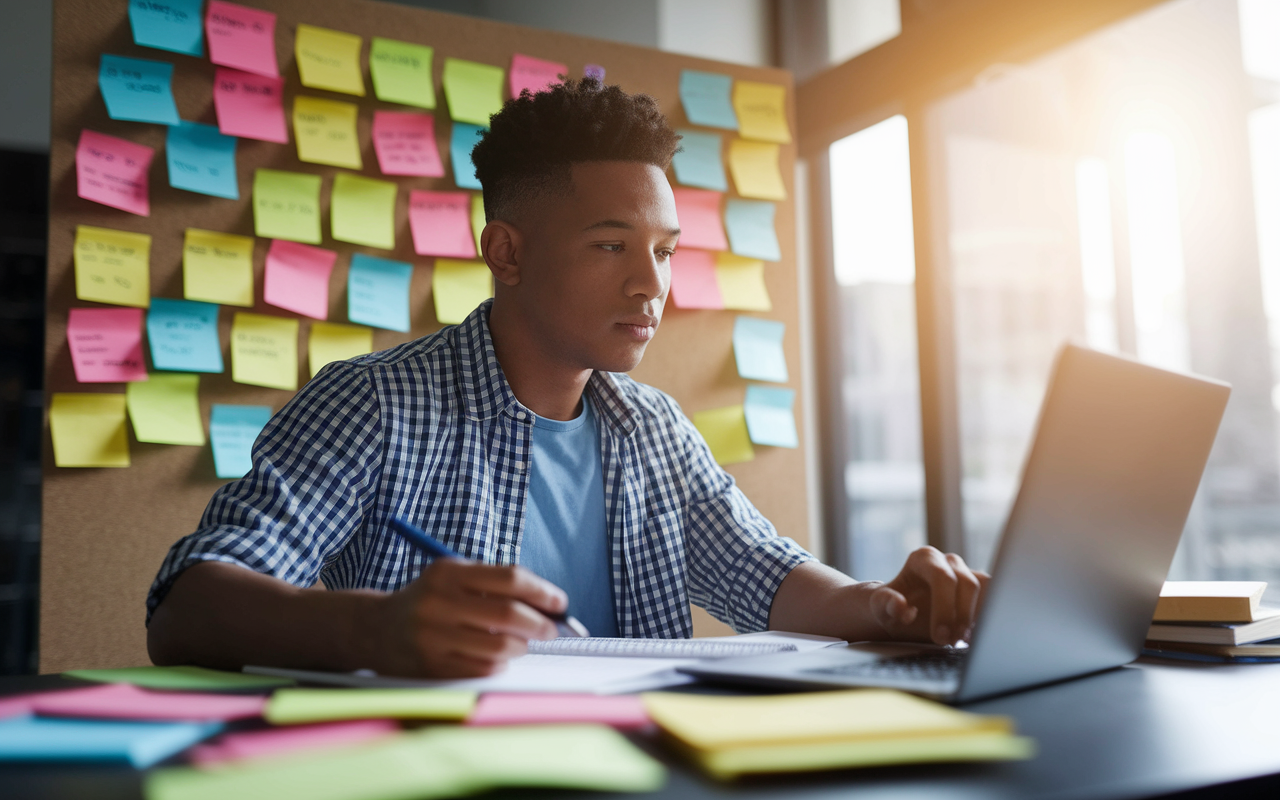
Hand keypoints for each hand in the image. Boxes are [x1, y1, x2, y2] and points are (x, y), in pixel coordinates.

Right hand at [369, 559, 566, 677]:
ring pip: (500, 646)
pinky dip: (500, 662)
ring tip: (519, 643)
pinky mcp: (432, 666)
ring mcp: (433, 637)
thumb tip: (552, 604)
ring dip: (520, 646)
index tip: (560, 602)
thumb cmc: (431, 601)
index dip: (543, 592)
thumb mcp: (455, 577)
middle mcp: (438, 602)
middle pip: (508, 614)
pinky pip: (484, 668)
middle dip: (540, 624)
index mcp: (449, 573)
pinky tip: (495, 656)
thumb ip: (498, 584)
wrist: (375, 629)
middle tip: (551, 629)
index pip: (510, 578)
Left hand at [868, 546, 989, 645]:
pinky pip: (994, 598)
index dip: (945, 608)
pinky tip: (976, 637)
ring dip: (980, 618)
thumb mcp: (878, 607)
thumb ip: (886, 604)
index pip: (943, 577)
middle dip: (961, 617)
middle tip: (951, 642)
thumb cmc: (890, 606)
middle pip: (968, 583)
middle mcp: (948, 561)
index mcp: (924, 558)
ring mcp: (966, 572)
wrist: (901, 612)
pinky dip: (989, 618)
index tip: (941, 636)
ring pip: (987, 589)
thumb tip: (902, 607)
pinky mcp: (979, 589)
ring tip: (963, 642)